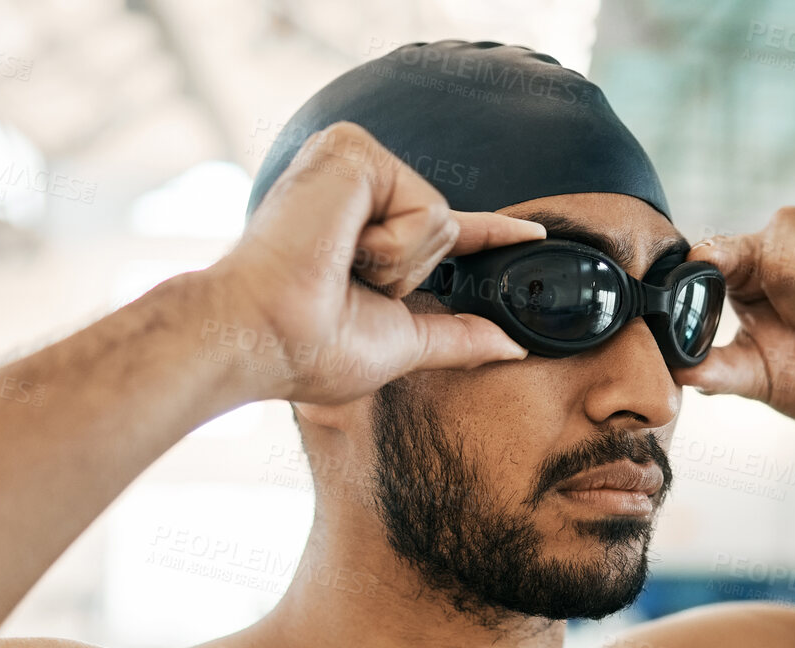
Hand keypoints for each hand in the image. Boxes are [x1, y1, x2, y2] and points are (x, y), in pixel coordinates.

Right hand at [197, 122, 546, 404]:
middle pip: (446, 229)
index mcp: (360, 227)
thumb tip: (513, 347)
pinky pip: (425, 208)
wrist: (260, 336)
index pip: (440, 228)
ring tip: (336, 266)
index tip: (534, 234)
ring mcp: (351, 163)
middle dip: (406, 276)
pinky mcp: (352, 151)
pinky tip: (340, 247)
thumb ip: (453, 336)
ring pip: (440, 220)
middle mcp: (354, 186)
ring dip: (395, 265)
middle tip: (341, 282)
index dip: (491, 233)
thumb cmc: (306, 348)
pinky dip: (392, 246)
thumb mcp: (398, 344)